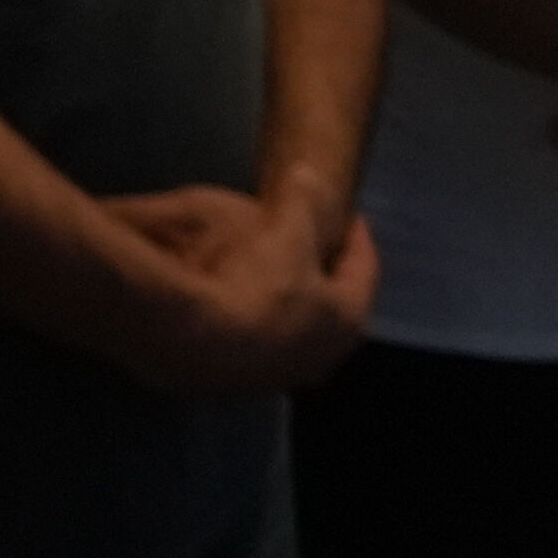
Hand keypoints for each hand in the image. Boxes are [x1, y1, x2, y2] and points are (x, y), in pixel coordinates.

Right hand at [101, 181, 376, 395]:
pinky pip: (258, 343)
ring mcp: (281, 375)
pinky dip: (255, 321)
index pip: (363, 270)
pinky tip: (236, 303)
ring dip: (289, 303)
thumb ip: (302, 201)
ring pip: (295, 330)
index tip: (351, 218)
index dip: (357, 238)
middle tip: (315, 248)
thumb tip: (308, 175)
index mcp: (347, 318)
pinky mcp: (241, 382)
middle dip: (324, 276)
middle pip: (332, 307)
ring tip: (274, 275)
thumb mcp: (286, 230)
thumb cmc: (257, 284)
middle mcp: (322, 356)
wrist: (193, 339)